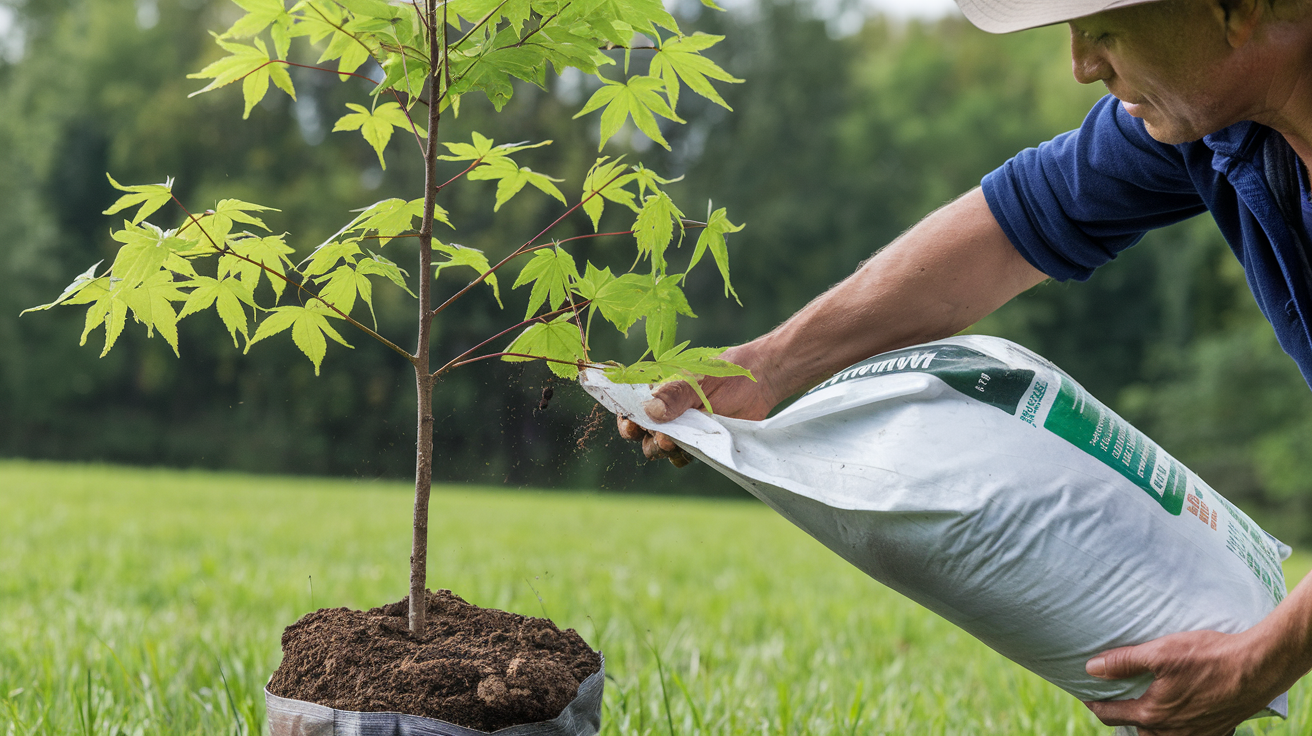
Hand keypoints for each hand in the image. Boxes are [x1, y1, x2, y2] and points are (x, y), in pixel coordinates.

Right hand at [616, 342, 780, 466]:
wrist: (761, 382)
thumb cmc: (727, 372)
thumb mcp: (700, 378)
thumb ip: (675, 394)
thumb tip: (650, 412)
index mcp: (661, 392)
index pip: (633, 408)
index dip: (627, 420)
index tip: (632, 427)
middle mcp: (668, 412)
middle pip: (644, 435)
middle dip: (649, 440)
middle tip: (665, 438)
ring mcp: (684, 429)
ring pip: (660, 448)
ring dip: (665, 450)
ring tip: (677, 444)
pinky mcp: (700, 443)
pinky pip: (681, 457)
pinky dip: (682, 457)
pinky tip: (692, 451)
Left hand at [1083, 628, 1286, 735]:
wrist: (1258, 668)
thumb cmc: (1208, 657)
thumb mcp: (1160, 652)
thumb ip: (1123, 662)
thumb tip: (1091, 669)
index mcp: (1153, 714)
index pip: (1111, 714)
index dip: (1095, 704)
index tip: (1086, 694)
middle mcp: (1172, 732)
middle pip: (1137, 729)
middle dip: (1123, 716)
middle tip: (1115, 699)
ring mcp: (1196, 735)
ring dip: (1150, 725)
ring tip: (1145, 708)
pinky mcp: (1216, 732)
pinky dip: (1177, 728)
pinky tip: (1180, 714)